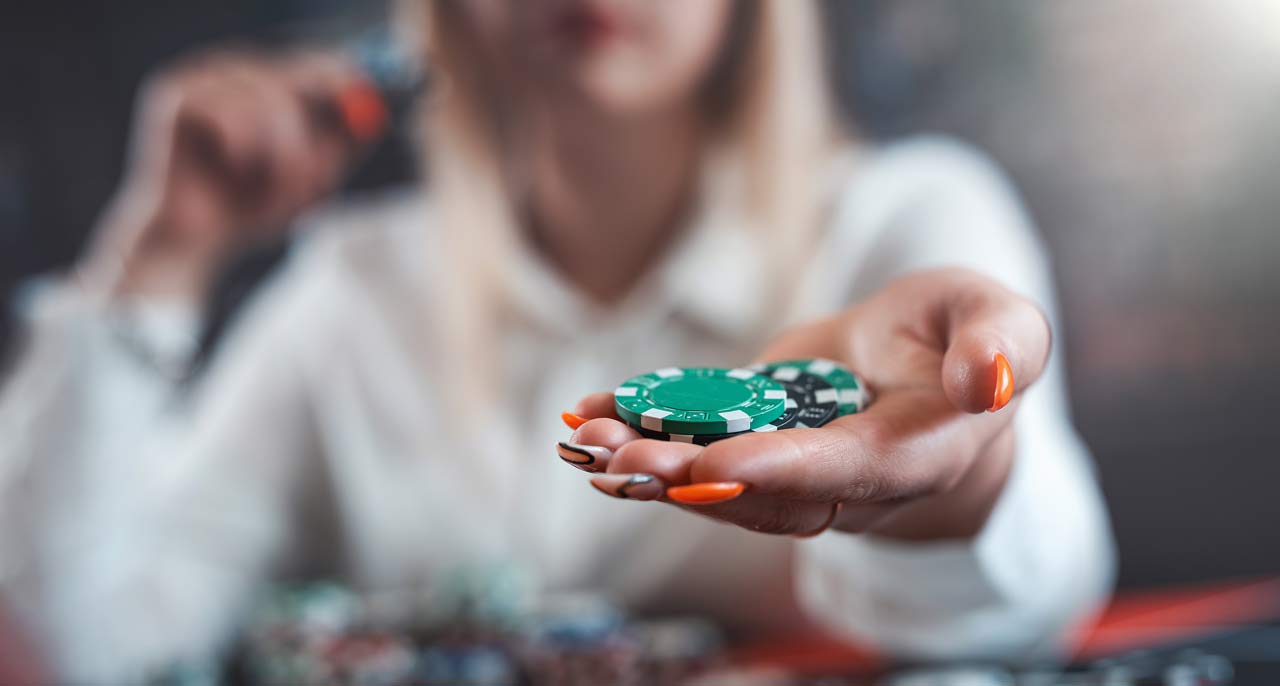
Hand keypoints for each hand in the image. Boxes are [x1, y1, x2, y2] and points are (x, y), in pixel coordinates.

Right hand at [80, 50, 370, 299]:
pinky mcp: (176, 95)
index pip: (309, 66)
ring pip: (268, 98)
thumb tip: (374, 120)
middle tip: (323, 174)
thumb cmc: (248, 207)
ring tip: (271, 193)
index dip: (338, 79)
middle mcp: (231, 73)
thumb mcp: (307, 181)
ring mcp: (202, 78)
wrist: (194, 242)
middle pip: (293, 77)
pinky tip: (231, 173)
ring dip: (281, 155)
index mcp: (262, 86)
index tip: (362, 101)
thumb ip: (338, 148)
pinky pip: (231, 114)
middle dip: (313, 136)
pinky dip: (245, 152)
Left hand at [557, 268, 1050, 539]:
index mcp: (912, 455)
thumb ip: (1001, 345)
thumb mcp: (1000, 320)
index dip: (778, 471)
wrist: (929, 371)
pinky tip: (589, 414)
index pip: (842, 472)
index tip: (709, 466)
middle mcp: (844, 482)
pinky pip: (696, 450)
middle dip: (687, 481)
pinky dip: (643, 436)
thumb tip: (988, 381)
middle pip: (763, 494)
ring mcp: (792, 469)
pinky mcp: (754, 443)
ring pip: (718, 484)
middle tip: (617, 459)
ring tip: (588, 439)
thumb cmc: (966, 339)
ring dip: (649, 468)